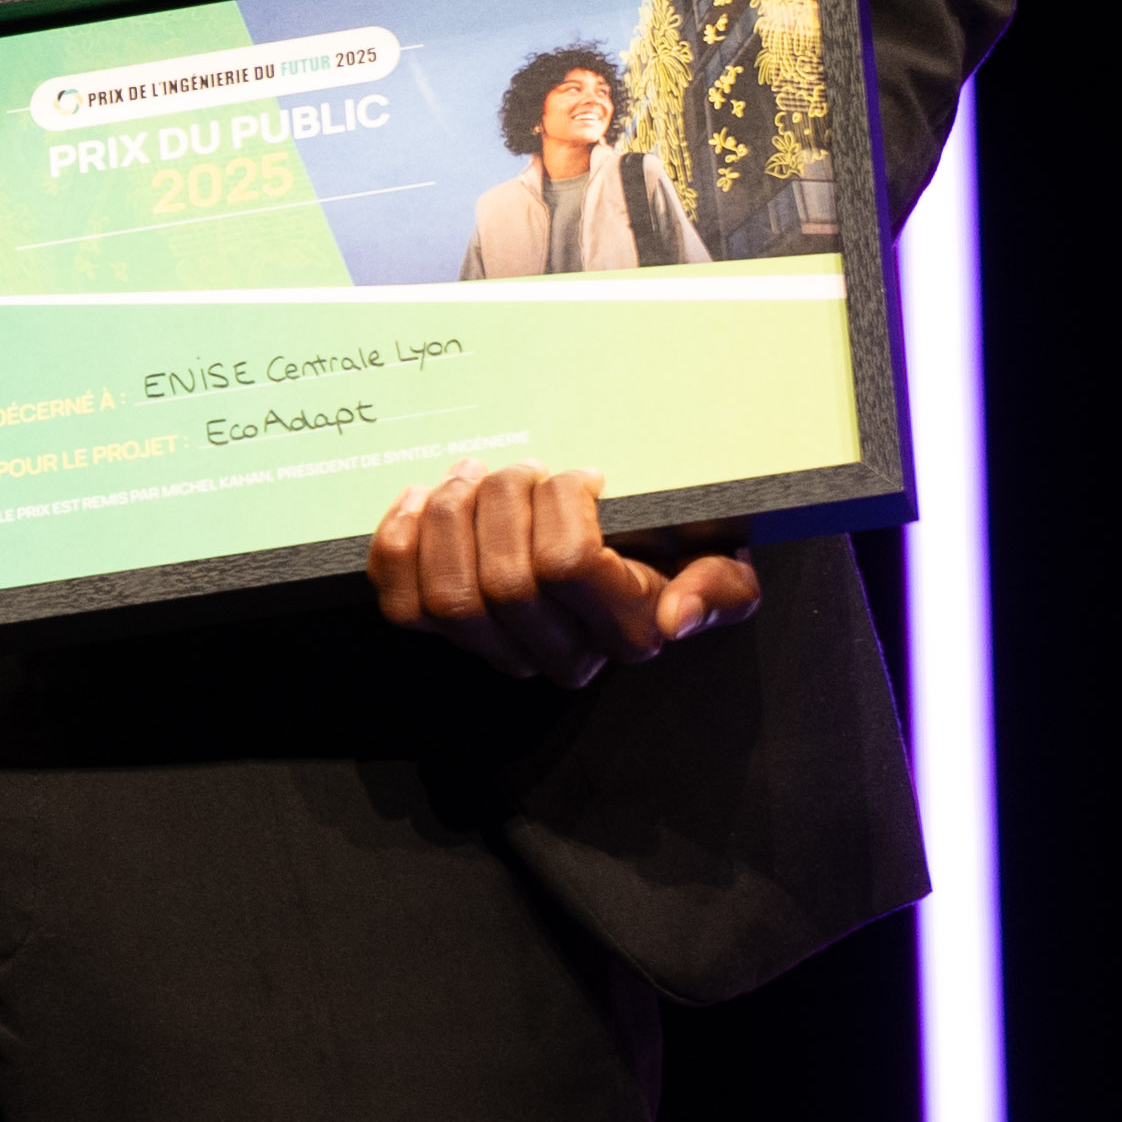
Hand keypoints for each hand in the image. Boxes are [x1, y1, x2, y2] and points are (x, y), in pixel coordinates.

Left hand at [368, 456, 758, 688]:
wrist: (630, 557)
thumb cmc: (674, 546)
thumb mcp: (723, 559)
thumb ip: (720, 588)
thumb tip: (674, 617)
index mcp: (624, 633)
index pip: (567, 566)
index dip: (560, 503)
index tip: (580, 473)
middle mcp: (559, 656)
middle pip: (502, 582)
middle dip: (502, 501)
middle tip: (519, 465)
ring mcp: (498, 651)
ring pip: (449, 598)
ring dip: (449, 517)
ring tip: (472, 474)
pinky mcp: (446, 637)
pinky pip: (403, 606)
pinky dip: (399, 545)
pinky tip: (419, 499)